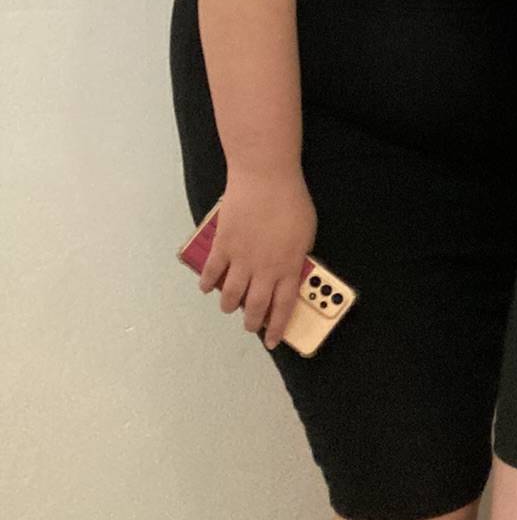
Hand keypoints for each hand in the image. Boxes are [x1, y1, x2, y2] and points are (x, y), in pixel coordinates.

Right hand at [198, 170, 316, 350]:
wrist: (266, 179)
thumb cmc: (292, 201)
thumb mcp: (306, 232)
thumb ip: (298, 255)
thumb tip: (292, 269)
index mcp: (289, 267)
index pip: (283, 306)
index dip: (276, 327)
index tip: (272, 341)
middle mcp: (264, 269)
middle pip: (255, 305)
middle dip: (251, 322)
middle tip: (249, 327)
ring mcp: (241, 259)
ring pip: (230, 294)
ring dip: (229, 305)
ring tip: (229, 308)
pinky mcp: (223, 246)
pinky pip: (212, 272)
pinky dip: (207, 282)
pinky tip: (206, 287)